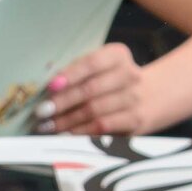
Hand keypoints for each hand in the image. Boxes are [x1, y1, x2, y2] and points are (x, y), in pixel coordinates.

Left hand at [35, 42, 152, 135]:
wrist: (150, 97)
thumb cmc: (112, 81)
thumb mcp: (100, 68)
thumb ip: (76, 73)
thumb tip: (48, 88)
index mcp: (117, 55)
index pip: (91, 63)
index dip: (70, 75)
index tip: (50, 87)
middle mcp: (129, 74)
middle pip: (91, 89)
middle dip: (62, 102)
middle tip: (41, 112)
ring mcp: (134, 98)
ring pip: (95, 111)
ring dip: (67, 120)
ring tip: (48, 126)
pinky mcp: (135, 120)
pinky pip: (104, 128)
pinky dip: (82, 132)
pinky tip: (66, 134)